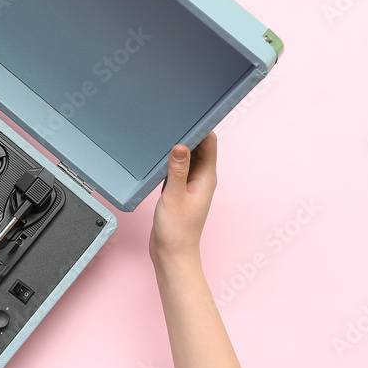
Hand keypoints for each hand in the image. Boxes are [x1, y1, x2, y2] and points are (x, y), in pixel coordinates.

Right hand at [149, 132, 217, 264]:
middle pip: (198, 147)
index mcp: (207, 177)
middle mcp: (201, 178)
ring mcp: (189, 184)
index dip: (202, 127)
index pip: (209, 144)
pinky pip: (176, 168)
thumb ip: (177, 169)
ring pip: (186, 157)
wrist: (172, 253)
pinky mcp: (178, 190)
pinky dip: (169, 160)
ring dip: (178, 146)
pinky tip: (158, 155)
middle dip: (188, 133)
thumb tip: (181, 145)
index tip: (191, 114)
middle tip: (173, 119)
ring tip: (164, 133)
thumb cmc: (177, 230)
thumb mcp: (174, 196)